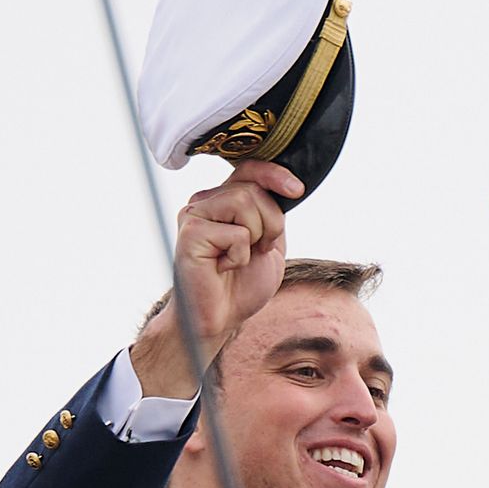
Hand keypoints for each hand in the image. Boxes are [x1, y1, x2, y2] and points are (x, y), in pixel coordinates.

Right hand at [133, 161, 301, 395]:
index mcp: (222, 199)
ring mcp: (194, 215)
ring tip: (239, 258)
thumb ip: (272, 212)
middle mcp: (204, 201)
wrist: (220, 317)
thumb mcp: (269, 241)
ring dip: (256, 237)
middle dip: (271, 222)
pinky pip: (235, 233)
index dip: (275, 174)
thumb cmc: (242, 283)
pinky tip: (223, 268)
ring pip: (244, 202)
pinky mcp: (190, 233)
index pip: (249, 170)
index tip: (297, 190)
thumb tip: (287, 186)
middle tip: (259, 250)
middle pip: (253, 189)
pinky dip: (239, 256)